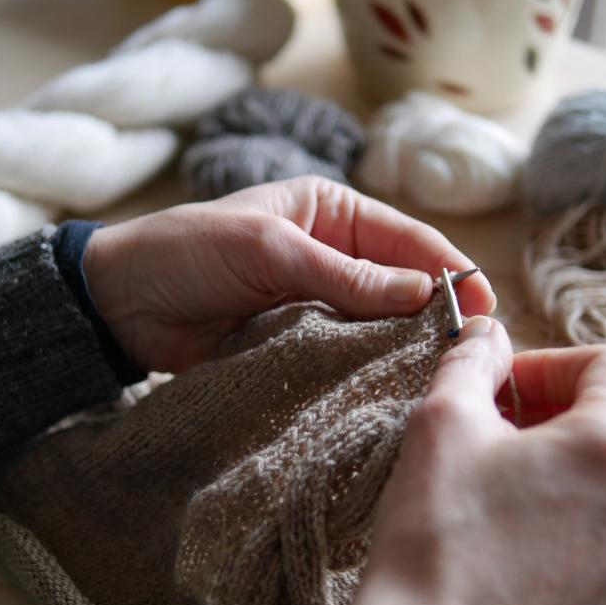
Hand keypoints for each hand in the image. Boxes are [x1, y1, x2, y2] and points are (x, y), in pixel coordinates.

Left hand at [83, 176, 494, 371]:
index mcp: (330, 213)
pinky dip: (359, 372)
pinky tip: (383, 391)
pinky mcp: (293, 343)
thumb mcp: (270, 250)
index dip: (449, 269)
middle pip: (398, 286)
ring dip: (397, 348)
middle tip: (471, 353)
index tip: (484, 307)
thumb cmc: (188, 252)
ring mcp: (313, 304)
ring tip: (436, 377)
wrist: (122, 302)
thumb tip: (425, 292)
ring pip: (372, 327)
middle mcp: (330, 256)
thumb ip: (345, 275)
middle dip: (432, 315)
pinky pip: (338, 357)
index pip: (405, 240)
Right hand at [338, 318, 605, 604]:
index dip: (545, 361)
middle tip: (489, 428)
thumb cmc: (437, 535)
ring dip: (554, 463)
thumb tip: (487, 335)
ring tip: (490, 482)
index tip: (499, 385)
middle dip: (549, 412)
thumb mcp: (443, 420)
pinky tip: (500, 533)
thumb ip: (473, 361)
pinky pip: (598, 533)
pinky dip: (559, 515)